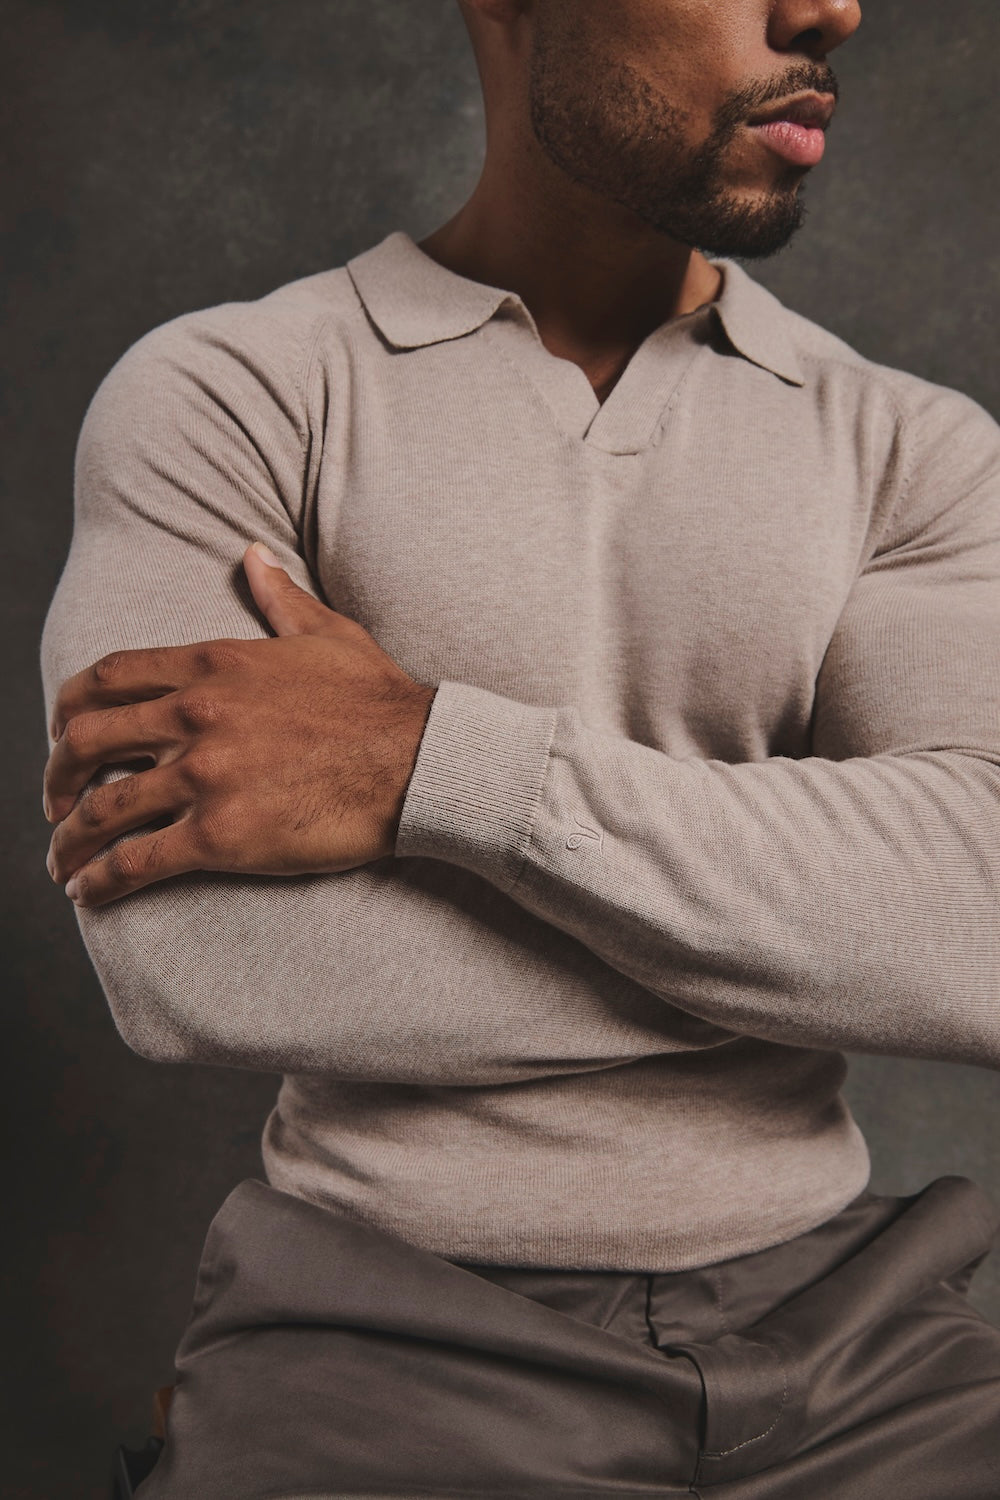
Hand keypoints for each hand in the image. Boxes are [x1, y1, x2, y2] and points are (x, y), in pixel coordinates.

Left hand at [44, 543, 436, 906]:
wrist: (420, 760)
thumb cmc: (380, 700)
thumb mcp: (326, 632)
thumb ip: (278, 596)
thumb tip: (252, 553)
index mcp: (212, 665)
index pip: (108, 677)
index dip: (69, 708)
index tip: (63, 734)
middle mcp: (194, 716)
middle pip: (85, 742)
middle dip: (55, 776)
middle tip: (55, 803)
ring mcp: (203, 776)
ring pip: (102, 810)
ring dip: (69, 841)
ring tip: (63, 864)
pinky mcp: (220, 836)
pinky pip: (137, 861)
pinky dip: (101, 881)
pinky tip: (91, 893)